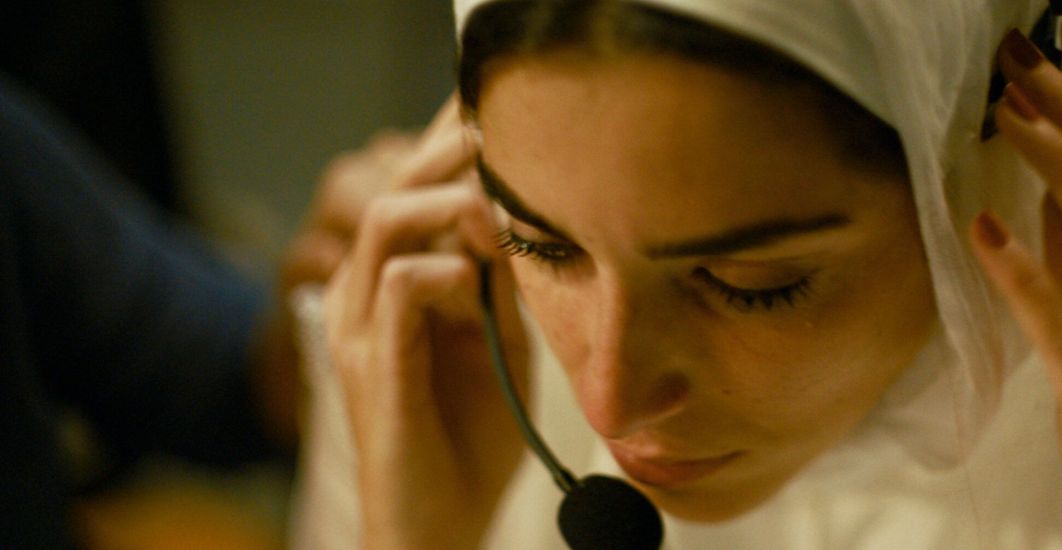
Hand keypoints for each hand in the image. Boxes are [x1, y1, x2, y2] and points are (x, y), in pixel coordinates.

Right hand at [321, 96, 529, 548]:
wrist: (440, 524)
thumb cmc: (474, 436)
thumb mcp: (505, 341)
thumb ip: (507, 281)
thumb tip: (525, 211)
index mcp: (396, 279)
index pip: (415, 186)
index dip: (453, 142)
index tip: (507, 114)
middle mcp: (367, 291)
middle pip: (396, 182)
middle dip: (452, 148)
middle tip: (504, 130)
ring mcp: (361, 324)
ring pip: (389, 221)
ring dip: (451, 203)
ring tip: (496, 212)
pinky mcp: (370, 363)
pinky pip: (400, 284)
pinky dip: (446, 274)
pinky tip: (477, 291)